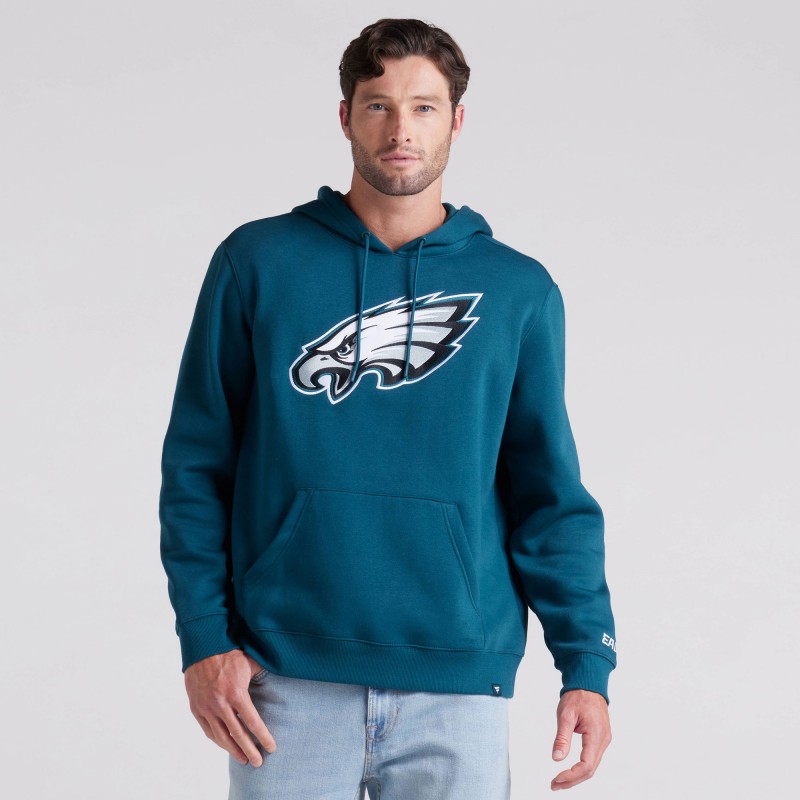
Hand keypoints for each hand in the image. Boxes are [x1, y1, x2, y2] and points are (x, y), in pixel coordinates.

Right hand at [184, 649, 276, 766]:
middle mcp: (220, 704)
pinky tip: (226, 745)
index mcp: (236, 693)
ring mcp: (206, 707)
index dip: (263, 737)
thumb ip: (263, 674)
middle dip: (250, 750)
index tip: (272, 748)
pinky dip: (218, 740)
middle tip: (259, 763)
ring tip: (244, 759)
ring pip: (221, 736)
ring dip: (233, 750)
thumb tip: (284, 673)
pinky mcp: (196, 708)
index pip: (252, 722)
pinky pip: (208, 730)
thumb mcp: (250, 662)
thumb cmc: (230, 653)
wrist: (203, 647)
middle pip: (237, 734)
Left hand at [550, 689, 611, 790]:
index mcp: (597, 735)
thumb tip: (556, 758)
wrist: (589, 684)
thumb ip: (562, 737)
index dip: (571, 776)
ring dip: (576, 776)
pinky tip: (570, 771)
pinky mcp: (600, 739)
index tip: (556, 779)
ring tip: (559, 781)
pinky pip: (592, 759)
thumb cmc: (578, 696)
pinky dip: (581, 768)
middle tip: (554, 785)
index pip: (586, 765)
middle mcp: (603, 741)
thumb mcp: (566, 714)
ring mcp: (603, 741)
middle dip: (572, 780)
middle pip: (590, 770)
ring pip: (592, 766)